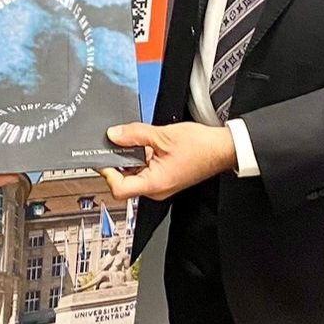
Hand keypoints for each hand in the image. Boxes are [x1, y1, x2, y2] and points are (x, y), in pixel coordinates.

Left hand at [98, 121, 235, 201]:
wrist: (222, 149)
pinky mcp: (163, 176)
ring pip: (133, 173)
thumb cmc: (201, 147)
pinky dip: (139, 156)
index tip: (101, 156)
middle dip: (116, 161)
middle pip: (123, 181)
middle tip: (113, 142)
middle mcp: (155, 189)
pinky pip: (144, 169)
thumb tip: (114, 135)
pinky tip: (143, 142)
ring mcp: (159, 184)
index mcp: (154, 184)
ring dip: (129, 157)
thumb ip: (135, 134)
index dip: (107, 172)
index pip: (119, 188)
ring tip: (131, 138)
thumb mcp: (163, 135)